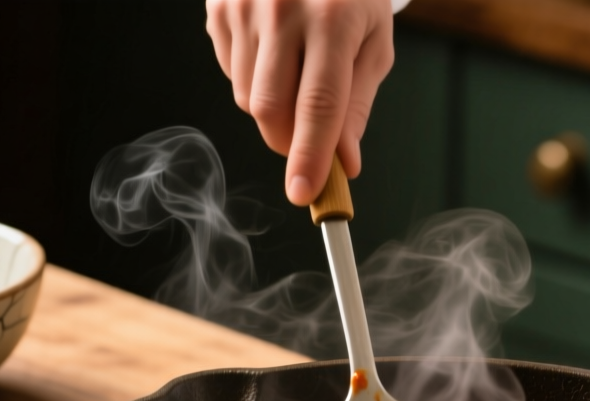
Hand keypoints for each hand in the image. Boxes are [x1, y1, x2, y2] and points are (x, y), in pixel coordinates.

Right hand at [206, 0, 395, 204]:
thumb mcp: (372, 43)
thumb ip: (357, 106)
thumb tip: (343, 162)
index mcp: (332, 20)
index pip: (318, 106)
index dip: (309, 156)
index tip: (305, 194)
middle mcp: (282, 10)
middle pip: (271, 110)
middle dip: (289, 143)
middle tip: (309, 146)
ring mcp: (243, 7)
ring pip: (247, 98)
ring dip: (273, 111)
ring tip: (298, 75)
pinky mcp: (218, 9)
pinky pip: (230, 73)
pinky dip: (254, 81)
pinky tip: (275, 52)